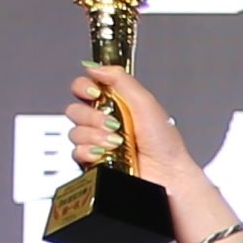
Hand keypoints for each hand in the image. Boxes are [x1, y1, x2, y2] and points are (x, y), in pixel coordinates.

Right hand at [66, 68, 238, 242]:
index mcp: (115, 104)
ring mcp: (99, 143)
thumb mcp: (145, 101)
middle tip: (113, 123)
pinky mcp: (95, 162)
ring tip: (116, 142)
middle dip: (92, 116)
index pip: (85, 88)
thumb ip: (120, 79)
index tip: (95, 93)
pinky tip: (107, 154)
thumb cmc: (164, 143)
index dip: (84, 88)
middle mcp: (105, 121)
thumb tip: (95, 67)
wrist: (168, 175)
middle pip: (75, 109)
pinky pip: (76, 152)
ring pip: (75, 131)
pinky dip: (89, 152)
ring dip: (95, 135)